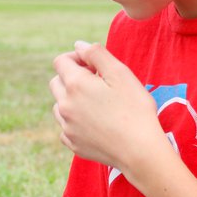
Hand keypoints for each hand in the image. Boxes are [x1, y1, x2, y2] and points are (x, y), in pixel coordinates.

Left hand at [49, 41, 166, 171]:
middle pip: (56, 82)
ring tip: (96, 104)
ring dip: (71, 100)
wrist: (139, 151)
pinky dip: (75, 121)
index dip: (77, 57)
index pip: (60, 61)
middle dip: (72, 77)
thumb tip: (79, 45)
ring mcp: (67, 127)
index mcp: (75, 85)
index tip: (93, 65)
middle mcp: (65, 106)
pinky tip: (95, 123)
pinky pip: (66, 127)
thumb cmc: (134, 109)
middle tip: (96, 83)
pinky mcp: (72, 144)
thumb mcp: (120, 73)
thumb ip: (97, 54)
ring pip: (58, 105)